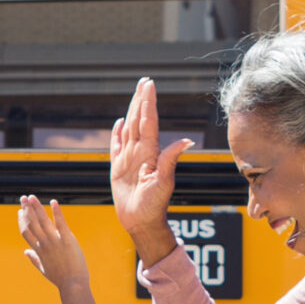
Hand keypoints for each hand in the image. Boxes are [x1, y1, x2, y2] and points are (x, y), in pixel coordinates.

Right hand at [16, 195, 88, 291]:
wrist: (73, 284)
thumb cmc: (59, 278)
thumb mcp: (43, 269)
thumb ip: (33, 259)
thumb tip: (25, 252)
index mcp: (38, 250)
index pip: (25, 232)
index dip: (21, 220)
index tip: (19, 210)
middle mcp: (44, 244)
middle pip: (31, 223)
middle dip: (26, 209)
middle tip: (23, 198)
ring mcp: (55, 241)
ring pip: (42, 221)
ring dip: (36, 207)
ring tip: (32, 197)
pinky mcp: (67, 240)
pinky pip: (61, 223)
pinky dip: (56, 212)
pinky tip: (53, 202)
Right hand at [108, 77, 186, 266]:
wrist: (141, 222)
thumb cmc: (154, 205)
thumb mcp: (164, 181)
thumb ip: (171, 159)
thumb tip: (188, 141)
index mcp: (151, 152)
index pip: (149, 122)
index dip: (148, 103)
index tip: (149, 85)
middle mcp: (140, 152)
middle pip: (139, 120)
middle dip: (141, 100)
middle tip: (144, 82)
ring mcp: (129, 158)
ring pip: (129, 129)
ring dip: (131, 111)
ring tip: (135, 95)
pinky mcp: (118, 168)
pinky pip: (116, 146)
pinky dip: (116, 134)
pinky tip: (119, 122)